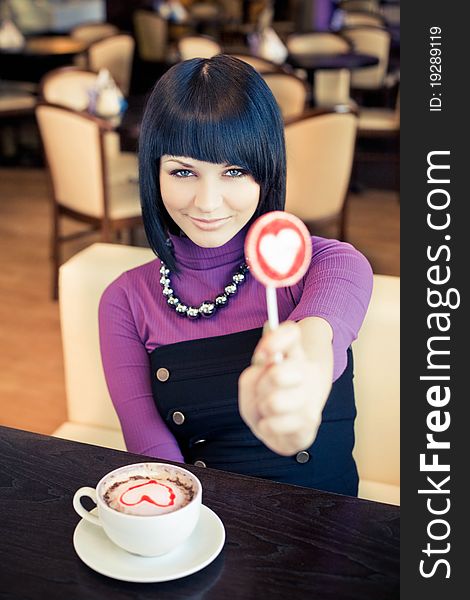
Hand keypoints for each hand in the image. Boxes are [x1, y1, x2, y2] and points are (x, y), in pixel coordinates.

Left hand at [238, 319, 332, 455]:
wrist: (290, 425)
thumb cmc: (268, 397)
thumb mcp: (253, 381)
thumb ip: (252, 375)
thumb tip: (263, 366)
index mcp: (294, 355)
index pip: (291, 333)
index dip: (276, 340)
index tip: (262, 354)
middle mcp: (307, 374)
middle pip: (277, 374)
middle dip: (260, 387)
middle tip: (263, 391)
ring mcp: (310, 401)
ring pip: (273, 403)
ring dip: (262, 409)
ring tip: (267, 410)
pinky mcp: (309, 426)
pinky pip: (272, 425)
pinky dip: (265, 427)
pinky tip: (273, 424)